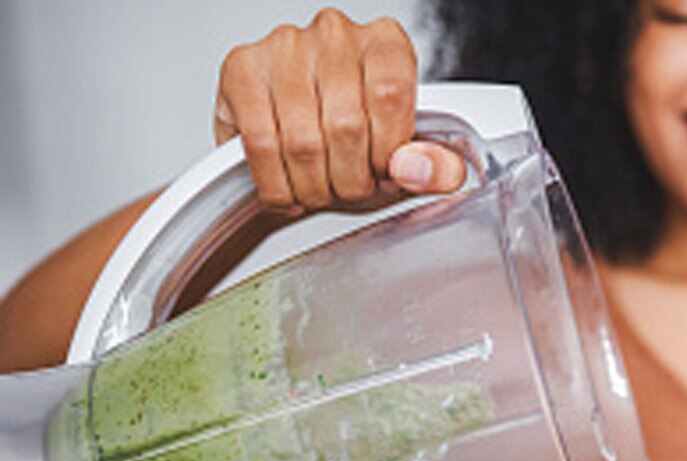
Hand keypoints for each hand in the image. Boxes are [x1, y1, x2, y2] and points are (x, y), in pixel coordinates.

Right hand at [214, 8, 465, 211]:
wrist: (305, 148)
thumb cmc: (361, 147)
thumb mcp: (412, 162)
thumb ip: (437, 168)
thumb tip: (414, 168)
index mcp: (385, 44)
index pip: (390, 96)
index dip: (386, 152)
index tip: (383, 174)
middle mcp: (334, 35)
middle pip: (345, 127)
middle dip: (349, 181)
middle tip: (349, 190)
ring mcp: (284, 47)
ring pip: (303, 143)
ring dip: (314, 187)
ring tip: (321, 190)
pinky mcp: (242, 70)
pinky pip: (261, 146)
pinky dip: (278, 185)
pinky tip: (291, 191)